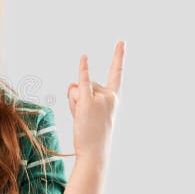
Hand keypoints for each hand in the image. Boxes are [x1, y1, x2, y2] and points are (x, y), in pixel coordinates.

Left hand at [66, 40, 124, 161]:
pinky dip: (83, 69)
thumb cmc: (92, 134)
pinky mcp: (89, 102)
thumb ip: (82, 93)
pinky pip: (83, 82)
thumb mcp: (89, 111)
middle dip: (79, 97)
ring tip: (81, 117)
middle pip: (85, 83)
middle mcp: (110, 95)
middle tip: (85, 116)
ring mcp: (100, 98)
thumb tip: (74, 83)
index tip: (122, 41)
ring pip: (77, 87)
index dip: (118, 56)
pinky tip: (84, 57)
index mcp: (114, 97)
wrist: (95, 151)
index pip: (117, 73)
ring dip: (73, 101)